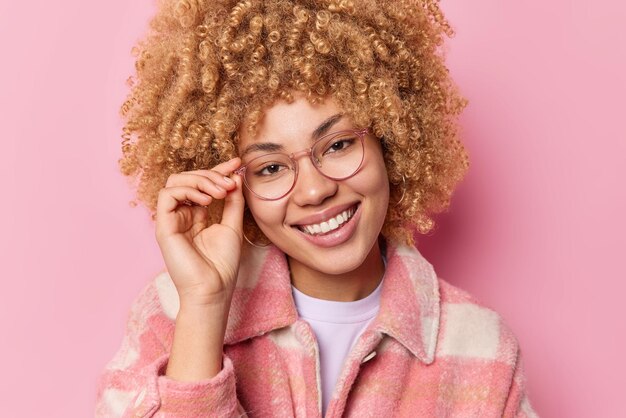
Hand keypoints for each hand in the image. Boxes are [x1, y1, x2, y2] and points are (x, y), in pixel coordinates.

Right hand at [155, 158, 244, 307]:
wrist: (213, 288)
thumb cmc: (222, 264)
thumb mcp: (233, 226)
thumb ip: (233, 201)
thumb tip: (236, 176)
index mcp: (196, 215)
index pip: (203, 184)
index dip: (218, 170)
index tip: (237, 163)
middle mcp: (181, 215)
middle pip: (188, 178)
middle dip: (212, 174)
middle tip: (231, 182)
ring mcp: (171, 220)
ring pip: (175, 182)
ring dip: (201, 180)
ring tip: (221, 192)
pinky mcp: (163, 226)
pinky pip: (168, 195)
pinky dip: (188, 191)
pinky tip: (207, 201)